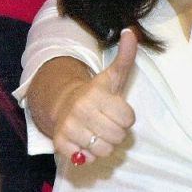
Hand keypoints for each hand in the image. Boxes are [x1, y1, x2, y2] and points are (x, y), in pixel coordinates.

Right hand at [52, 29, 137, 163]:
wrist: (63, 103)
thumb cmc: (95, 93)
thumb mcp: (112, 75)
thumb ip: (125, 56)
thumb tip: (131, 32)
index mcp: (96, 93)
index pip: (128, 119)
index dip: (125, 116)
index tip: (114, 109)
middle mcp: (81, 109)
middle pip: (118, 137)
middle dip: (115, 131)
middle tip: (105, 121)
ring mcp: (69, 126)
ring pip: (104, 150)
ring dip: (103, 144)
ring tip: (95, 131)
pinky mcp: (61, 143)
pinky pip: (86, 159)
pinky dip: (87, 154)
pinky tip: (83, 140)